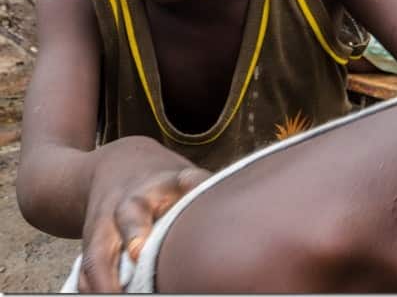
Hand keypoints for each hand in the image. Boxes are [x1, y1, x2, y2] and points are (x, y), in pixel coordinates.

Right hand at [78, 166, 209, 292]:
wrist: (118, 164)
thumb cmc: (169, 184)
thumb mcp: (191, 180)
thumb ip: (211, 199)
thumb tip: (258, 227)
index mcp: (173, 182)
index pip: (187, 181)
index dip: (194, 187)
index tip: (199, 193)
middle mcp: (137, 199)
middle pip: (132, 212)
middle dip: (135, 232)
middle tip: (140, 253)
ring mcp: (109, 219)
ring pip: (100, 246)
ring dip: (106, 275)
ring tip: (117, 294)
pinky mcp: (93, 238)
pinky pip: (86, 265)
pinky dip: (92, 285)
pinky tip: (101, 296)